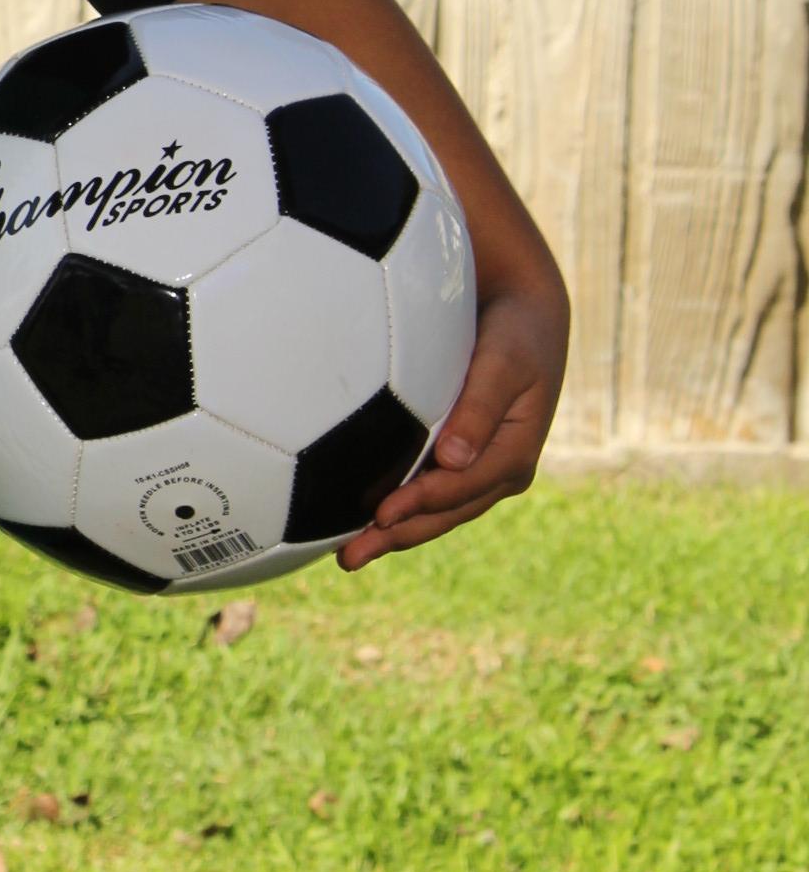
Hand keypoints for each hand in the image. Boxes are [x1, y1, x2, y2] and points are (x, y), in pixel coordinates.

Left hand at [336, 264, 568, 571]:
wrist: (523, 313)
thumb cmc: (515, 333)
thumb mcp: (505, 362)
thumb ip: (479, 407)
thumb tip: (452, 460)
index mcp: (514, 455)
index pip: (461, 488)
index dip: (421, 504)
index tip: (381, 516)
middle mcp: (498, 472)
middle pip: (443, 513)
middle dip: (397, 536)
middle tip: (349, 558)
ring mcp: (479, 469)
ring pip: (434, 510)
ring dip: (393, 532)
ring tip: (348, 555)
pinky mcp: (460, 458)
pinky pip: (427, 490)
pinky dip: (399, 507)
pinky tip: (364, 519)